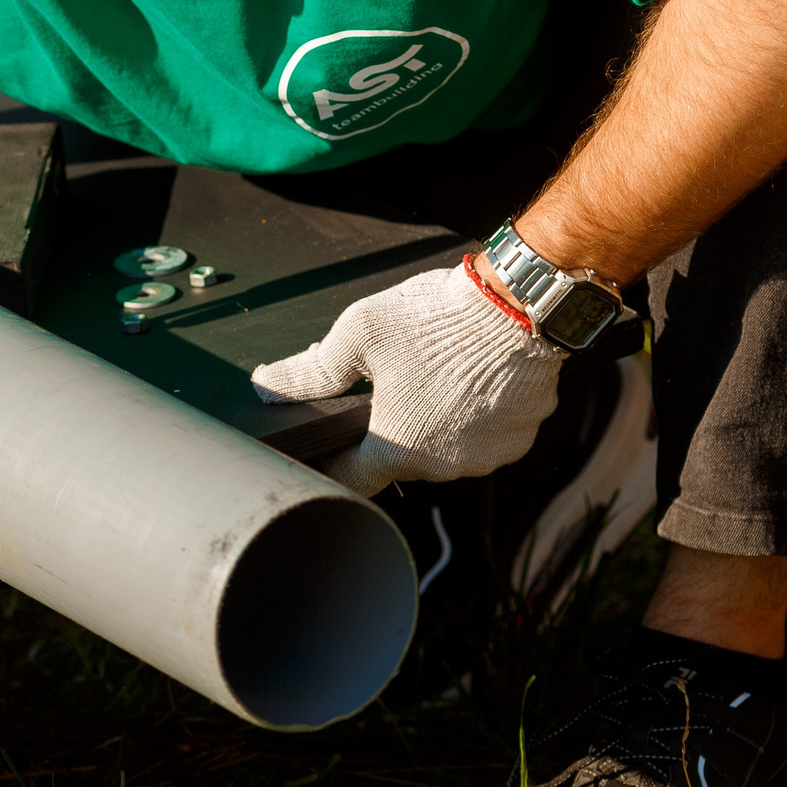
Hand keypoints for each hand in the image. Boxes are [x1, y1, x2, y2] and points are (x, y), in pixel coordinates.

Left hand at [250, 261, 563, 498]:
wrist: (520, 305)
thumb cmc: (435, 320)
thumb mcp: (359, 335)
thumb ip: (310, 371)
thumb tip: (266, 388)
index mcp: (398, 449)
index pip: (351, 480)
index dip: (335, 459)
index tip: (331, 439)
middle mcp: (444, 466)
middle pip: (401, 461)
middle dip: (390, 428)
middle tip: (389, 383)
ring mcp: (486, 458)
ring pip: (446, 449)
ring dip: (435, 423)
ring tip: (434, 375)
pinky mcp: (519, 441)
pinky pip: (486, 438)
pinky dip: (476, 417)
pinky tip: (470, 379)